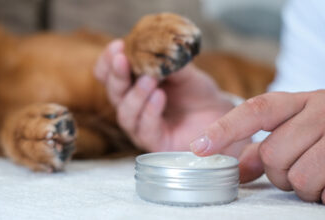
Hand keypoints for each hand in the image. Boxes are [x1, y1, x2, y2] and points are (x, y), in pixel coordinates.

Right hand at [94, 40, 249, 155]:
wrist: (217, 113)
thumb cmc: (195, 90)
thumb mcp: (183, 70)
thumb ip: (167, 61)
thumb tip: (154, 47)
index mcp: (131, 84)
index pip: (107, 74)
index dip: (108, 61)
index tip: (118, 45)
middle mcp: (131, 106)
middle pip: (113, 93)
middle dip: (117, 75)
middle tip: (123, 59)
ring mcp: (140, 127)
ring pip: (125, 114)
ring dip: (136, 94)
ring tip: (149, 79)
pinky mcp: (155, 143)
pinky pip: (145, 130)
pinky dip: (150, 112)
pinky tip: (160, 96)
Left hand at [190, 90, 324, 209]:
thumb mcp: (301, 131)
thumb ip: (265, 150)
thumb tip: (233, 171)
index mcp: (303, 100)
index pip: (256, 110)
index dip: (224, 129)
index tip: (198, 147)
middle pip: (274, 155)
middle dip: (282, 173)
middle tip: (302, 167)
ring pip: (301, 178)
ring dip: (307, 188)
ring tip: (323, 175)